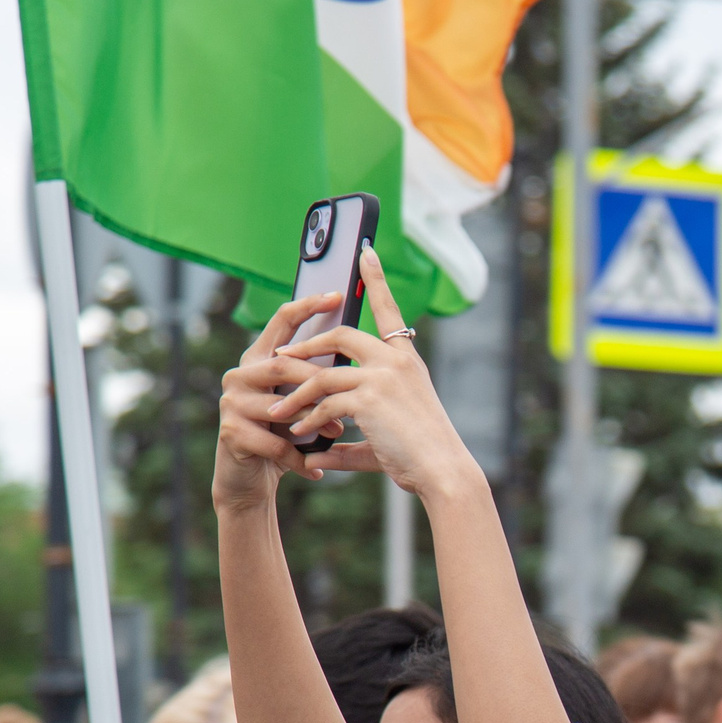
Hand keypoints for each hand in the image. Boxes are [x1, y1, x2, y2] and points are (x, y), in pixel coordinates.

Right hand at [214, 291, 345, 513]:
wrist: (249, 482)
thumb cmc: (283, 438)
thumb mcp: (299, 403)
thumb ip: (313, 379)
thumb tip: (357, 355)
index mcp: (259, 360)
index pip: (281, 321)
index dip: (308, 305)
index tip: (337, 294)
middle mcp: (240, 375)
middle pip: (284, 365)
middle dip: (318, 382)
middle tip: (348, 394)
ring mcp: (231, 402)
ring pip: (281, 405)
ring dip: (314, 420)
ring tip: (338, 433)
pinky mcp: (231, 432)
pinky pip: (276, 443)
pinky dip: (301, 458)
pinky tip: (316, 469)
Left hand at [271, 247, 482, 503]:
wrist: (443, 470)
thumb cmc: (422, 457)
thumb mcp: (387, 437)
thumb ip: (353, 438)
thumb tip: (322, 452)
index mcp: (407, 360)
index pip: (389, 310)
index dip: (376, 279)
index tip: (365, 252)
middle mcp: (396, 360)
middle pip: (342, 334)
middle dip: (308, 345)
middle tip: (282, 355)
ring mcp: (383, 376)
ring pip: (323, 374)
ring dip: (296, 394)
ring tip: (278, 410)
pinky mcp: (369, 397)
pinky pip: (326, 403)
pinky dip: (308, 420)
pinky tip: (299, 435)